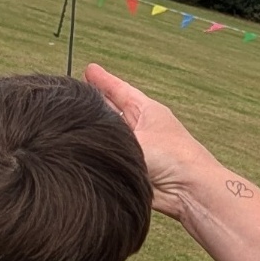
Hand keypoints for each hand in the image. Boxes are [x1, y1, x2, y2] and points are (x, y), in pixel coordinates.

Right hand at [86, 65, 219, 217]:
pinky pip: (108, 157)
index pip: (120, 90)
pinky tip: (80, 149)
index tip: (90, 70)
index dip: (104, 80)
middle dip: (94, 102)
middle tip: (73, 93)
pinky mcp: (132, 170)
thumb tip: (83, 132)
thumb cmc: (172, 156)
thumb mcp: (136, 136)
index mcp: (146, 111)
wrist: (188, 191)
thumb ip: (108, 132)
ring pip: (108, 134)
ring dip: (93, 129)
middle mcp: (140, 127)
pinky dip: (96, 153)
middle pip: (111, 110)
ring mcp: (136, 149)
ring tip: (71, 118)